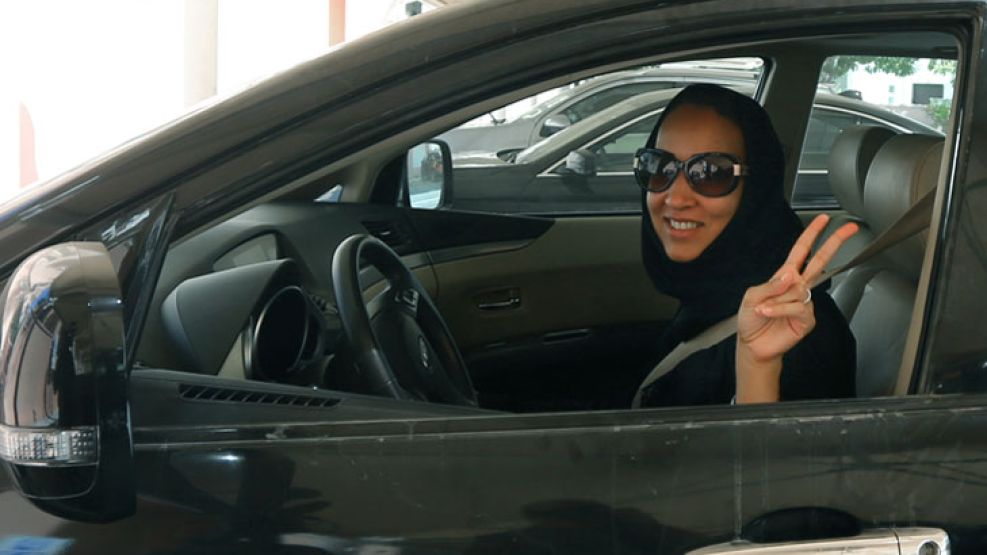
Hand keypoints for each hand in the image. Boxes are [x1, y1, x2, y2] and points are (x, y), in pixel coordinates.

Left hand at [735, 214, 857, 401]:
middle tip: (850, 228)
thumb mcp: (751, 297)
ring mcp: (804, 303)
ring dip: (777, 299)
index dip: (811, 234)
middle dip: (834, 243)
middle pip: (820, 260)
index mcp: (784, 276)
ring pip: (798, 290)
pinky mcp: (807, 319)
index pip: (801, 251)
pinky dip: (779, 309)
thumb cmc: (751, 319)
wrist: (753, 345)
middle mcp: (797, 287)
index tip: (823, 219)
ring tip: (764, 309)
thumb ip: (770, 285)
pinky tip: (768, 313)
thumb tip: (791, 274)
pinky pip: (797, 307)